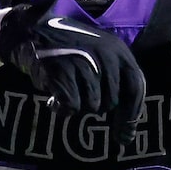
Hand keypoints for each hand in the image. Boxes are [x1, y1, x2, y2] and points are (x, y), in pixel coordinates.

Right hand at [0, 0, 145, 130]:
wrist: (34, 33)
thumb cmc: (69, 50)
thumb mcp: (100, 57)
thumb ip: (115, 83)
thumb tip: (126, 135)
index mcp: (119, 51)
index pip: (135, 87)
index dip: (131, 115)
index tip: (124, 136)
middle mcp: (106, 57)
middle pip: (111, 103)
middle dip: (95, 105)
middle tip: (80, 93)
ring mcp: (85, 65)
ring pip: (91, 106)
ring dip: (78, 104)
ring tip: (67, 89)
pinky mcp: (65, 74)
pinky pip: (72, 107)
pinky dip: (61, 107)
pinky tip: (54, 98)